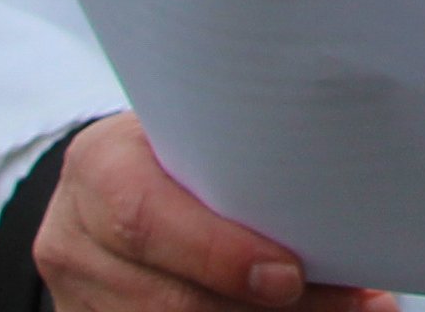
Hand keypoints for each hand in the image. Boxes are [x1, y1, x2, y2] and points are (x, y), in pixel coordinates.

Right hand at [30, 116, 396, 311]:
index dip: (218, 255)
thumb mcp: (192, 130)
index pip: (145, 219)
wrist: (109, 181)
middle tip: (351, 301)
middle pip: (166, 298)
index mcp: (98, 166)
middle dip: (260, 310)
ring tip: (351, 310)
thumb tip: (344, 189)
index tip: (289, 276)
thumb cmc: (176, 146)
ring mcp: (78, 295)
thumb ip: (243, 155)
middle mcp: (74, 239)